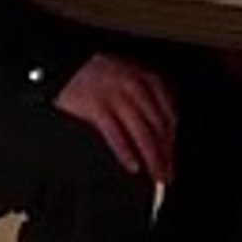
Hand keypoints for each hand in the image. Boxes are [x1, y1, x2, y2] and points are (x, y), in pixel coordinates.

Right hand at [55, 54, 176, 182]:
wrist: (68, 65)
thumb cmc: (100, 74)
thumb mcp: (131, 76)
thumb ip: (148, 96)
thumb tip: (166, 126)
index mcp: (146, 79)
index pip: (169, 114)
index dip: (174, 139)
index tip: (174, 156)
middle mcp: (136, 87)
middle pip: (159, 127)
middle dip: (167, 154)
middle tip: (169, 174)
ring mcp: (117, 97)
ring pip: (142, 133)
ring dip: (153, 158)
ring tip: (157, 176)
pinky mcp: (96, 107)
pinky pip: (116, 134)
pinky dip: (126, 152)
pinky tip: (133, 166)